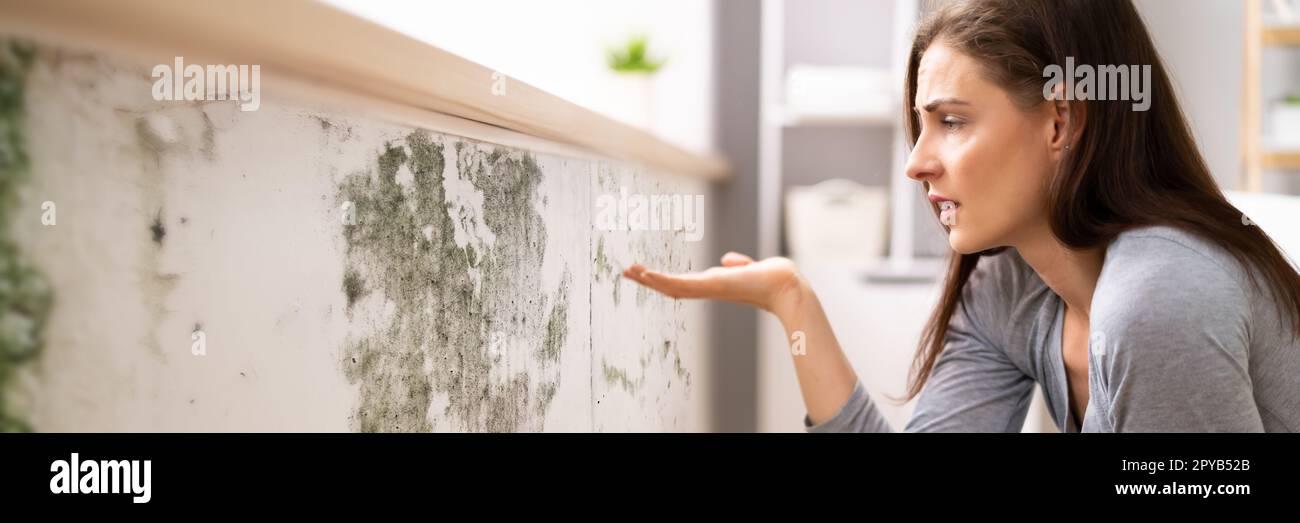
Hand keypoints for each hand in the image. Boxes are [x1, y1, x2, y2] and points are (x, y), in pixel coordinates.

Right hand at [622, 252, 805, 314]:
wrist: (786, 285)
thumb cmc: (773, 278)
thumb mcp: (750, 268)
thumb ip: (738, 265)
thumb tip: (729, 260)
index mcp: (713, 284)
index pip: (681, 283)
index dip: (662, 280)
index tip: (644, 273)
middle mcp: (708, 288)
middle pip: (670, 287)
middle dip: (648, 281)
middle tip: (625, 272)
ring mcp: (708, 288)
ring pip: (671, 287)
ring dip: (649, 280)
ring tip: (629, 271)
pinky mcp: (712, 284)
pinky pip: (682, 284)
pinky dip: (663, 280)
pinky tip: (647, 274)